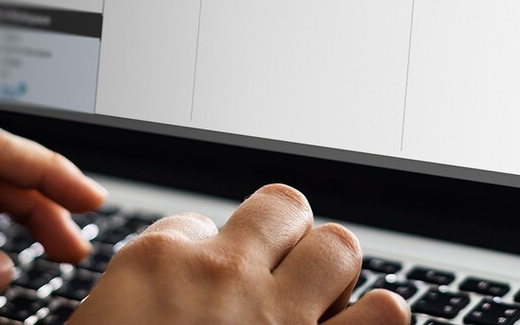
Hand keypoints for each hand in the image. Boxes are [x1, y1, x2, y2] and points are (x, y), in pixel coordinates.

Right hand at [71, 183, 410, 324]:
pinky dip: (376, 318)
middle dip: (284, 238)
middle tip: (271, 280)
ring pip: (338, 246)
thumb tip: (167, 296)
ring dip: (332, 275)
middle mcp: (223, 275)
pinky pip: (383, 313)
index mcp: (155, 264)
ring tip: (317, 304)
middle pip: (282, 207)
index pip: (196, 223)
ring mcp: (278, 317)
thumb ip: (136, 303)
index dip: (204, 257)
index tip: (199, 292)